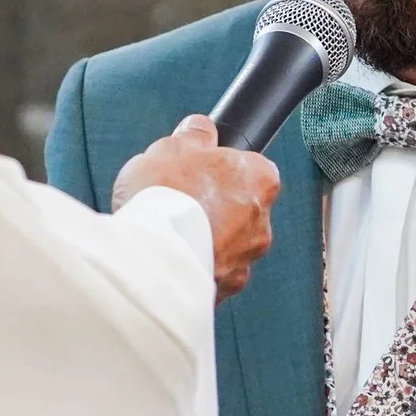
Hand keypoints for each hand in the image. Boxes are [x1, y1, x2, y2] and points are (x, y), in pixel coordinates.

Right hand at [113, 116, 279, 300]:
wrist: (153, 257)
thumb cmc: (167, 196)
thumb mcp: (174, 146)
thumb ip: (194, 134)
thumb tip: (201, 127)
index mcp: (260, 179)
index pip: (251, 167)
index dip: (221, 167)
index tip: (198, 169)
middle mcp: (262, 222)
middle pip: (240, 207)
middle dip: (213, 206)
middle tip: (178, 202)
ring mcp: (246, 258)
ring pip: (228, 243)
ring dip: (206, 238)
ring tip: (169, 233)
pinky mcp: (227, 288)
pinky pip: (213, 271)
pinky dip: (196, 265)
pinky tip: (171, 257)